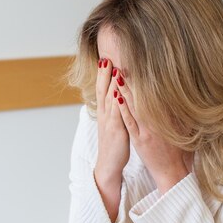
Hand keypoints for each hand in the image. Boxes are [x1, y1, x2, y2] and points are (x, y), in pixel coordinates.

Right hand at [94, 58, 129, 183]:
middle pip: (103, 90)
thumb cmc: (114, 146)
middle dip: (104, 74)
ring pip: (109, 98)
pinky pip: (118, 112)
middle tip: (105, 57)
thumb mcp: (113, 126)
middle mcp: (105, 115)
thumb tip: (118, 100)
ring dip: (110, 82)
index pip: (102, 90)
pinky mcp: (117, 130)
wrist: (108, 165)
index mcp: (104, 114)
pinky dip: (118, 100)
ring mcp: (110, 122)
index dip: (102, 75)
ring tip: (112, 68)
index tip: (104, 60)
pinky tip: (120, 91)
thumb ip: (115, 112)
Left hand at [113, 69, 190, 193]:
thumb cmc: (181, 152)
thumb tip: (178, 96)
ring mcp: (147, 131)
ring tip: (118, 74)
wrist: (173, 173)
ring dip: (126, 90)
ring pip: (135, 106)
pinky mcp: (139, 140)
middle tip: (126, 63)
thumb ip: (179, 113)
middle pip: (143, 96)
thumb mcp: (184, 129)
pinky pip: (130, 122)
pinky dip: (124, 109)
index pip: (156, 94)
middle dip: (134, 79)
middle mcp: (157, 122)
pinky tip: (118, 97)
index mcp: (168, 118)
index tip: (141, 65)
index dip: (148, 79)